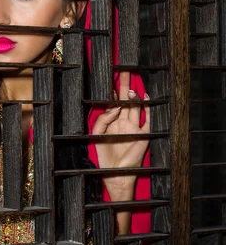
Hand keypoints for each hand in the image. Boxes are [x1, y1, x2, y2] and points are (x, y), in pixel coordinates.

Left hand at [92, 71, 149, 200]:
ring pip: (134, 107)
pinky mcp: (143, 134)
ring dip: (132, 96)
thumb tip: (115, 106)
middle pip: (124, 101)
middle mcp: (123, 123)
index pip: (112, 103)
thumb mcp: (97, 135)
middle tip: (124, 71)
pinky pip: (147, 118)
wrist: (115, 173)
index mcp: (112, 123)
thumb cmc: (104, 157)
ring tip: (129, 85)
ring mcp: (134, 128)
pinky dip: (147, 107)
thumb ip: (102, 119)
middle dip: (124, 86)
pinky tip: (144, 97)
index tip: (110, 78)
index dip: (111, 92)